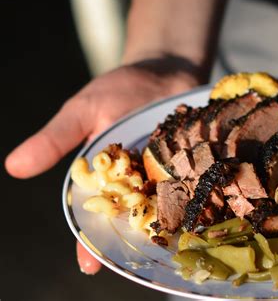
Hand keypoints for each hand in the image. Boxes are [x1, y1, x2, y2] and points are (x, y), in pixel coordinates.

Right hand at [5, 61, 202, 273]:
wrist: (166, 68)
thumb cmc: (120, 88)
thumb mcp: (84, 111)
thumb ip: (58, 139)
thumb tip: (14, 166)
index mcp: (109, 177)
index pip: (96, 214)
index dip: (90, 239)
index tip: (88, 264)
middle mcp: (141, 182)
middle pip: (135, 219)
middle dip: (134, 241)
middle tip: (138, 264)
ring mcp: (170, 174)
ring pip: (168, 208)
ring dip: (169, 226)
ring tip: (173, 249)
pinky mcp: (196, 163)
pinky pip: (198, 184)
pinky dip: (198, 197)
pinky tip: (204, 215)